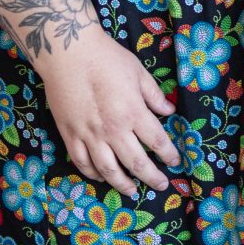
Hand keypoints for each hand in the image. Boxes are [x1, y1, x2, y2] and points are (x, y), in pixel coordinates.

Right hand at [37, 30, 179, 198]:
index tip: (176, 161)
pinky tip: (101, 177)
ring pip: (108, 170)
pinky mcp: (69, 134)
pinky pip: (82, 162)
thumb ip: (154, 95)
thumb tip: (169, 112)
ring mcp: (89, 135)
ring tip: (132, 191)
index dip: (170, 154)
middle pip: (136, 163)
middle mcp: (112, 129)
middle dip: (152, 177)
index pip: (157, 141)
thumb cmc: (106, 57)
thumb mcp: (138, 71)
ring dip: (122, 184)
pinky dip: (93, 174)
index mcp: (132, 112)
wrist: (67, 53)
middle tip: (161, 185)